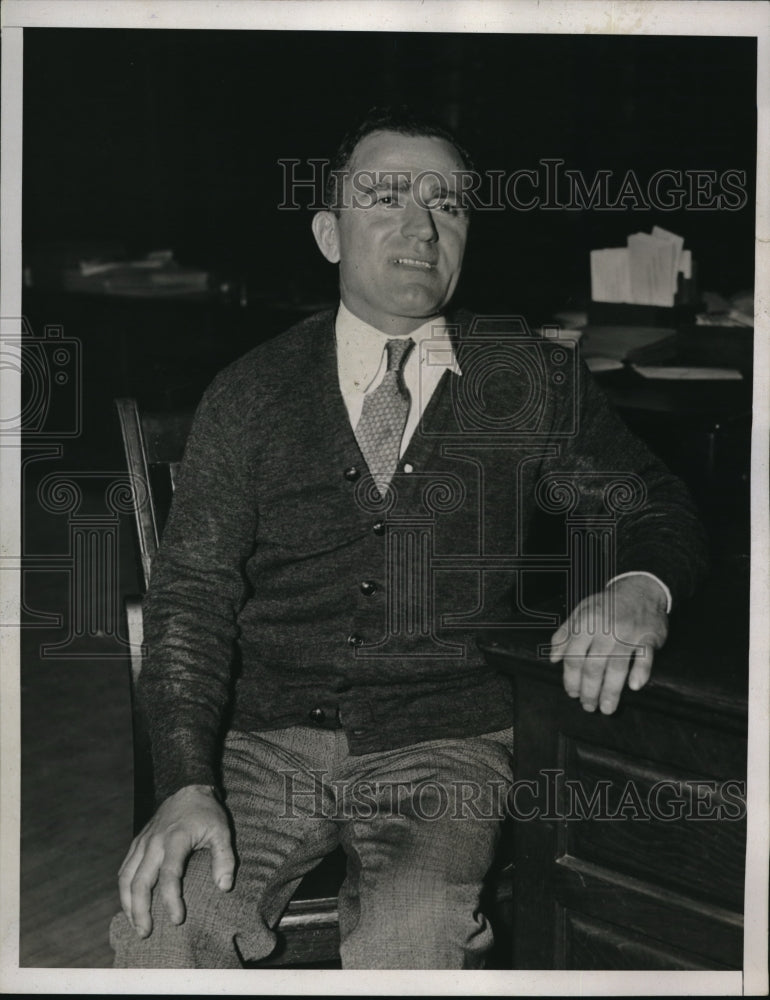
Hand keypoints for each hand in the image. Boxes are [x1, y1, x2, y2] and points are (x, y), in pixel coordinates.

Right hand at [117, 784, 234, 938]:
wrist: (187, 788)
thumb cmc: (206, 814)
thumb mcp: (222, 831)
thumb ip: (224, 859)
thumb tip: (224, 887)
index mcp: (176, 839)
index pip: (170, 875)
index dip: (172, 899)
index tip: (178, 919)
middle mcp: (154, 842)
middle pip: (140, 881)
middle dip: (140, 910)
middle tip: (147, 932)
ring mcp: (142, 842)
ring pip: (126, 877)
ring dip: (128, 904)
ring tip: (136, 925)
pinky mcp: (137, 842)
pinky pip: (125, 869)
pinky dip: (124, 889)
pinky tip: (129, 904)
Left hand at [549, 576, 668, 714]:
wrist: (639, 589)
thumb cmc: (606, 605)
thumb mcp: (580, 612)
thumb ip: (564, 635)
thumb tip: (553, 659)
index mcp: (586, 624)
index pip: (574, 657)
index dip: (570, 679)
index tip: (572, 693)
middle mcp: (605, 630)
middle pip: (593, 667)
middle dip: (589, 691)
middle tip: (588, 706)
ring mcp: (628, 634)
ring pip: (617, 667)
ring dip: (611, 691)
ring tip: (606, 708)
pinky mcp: (648, 638)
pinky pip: (644, 658)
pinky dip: (640, 672)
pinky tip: (634, 687)